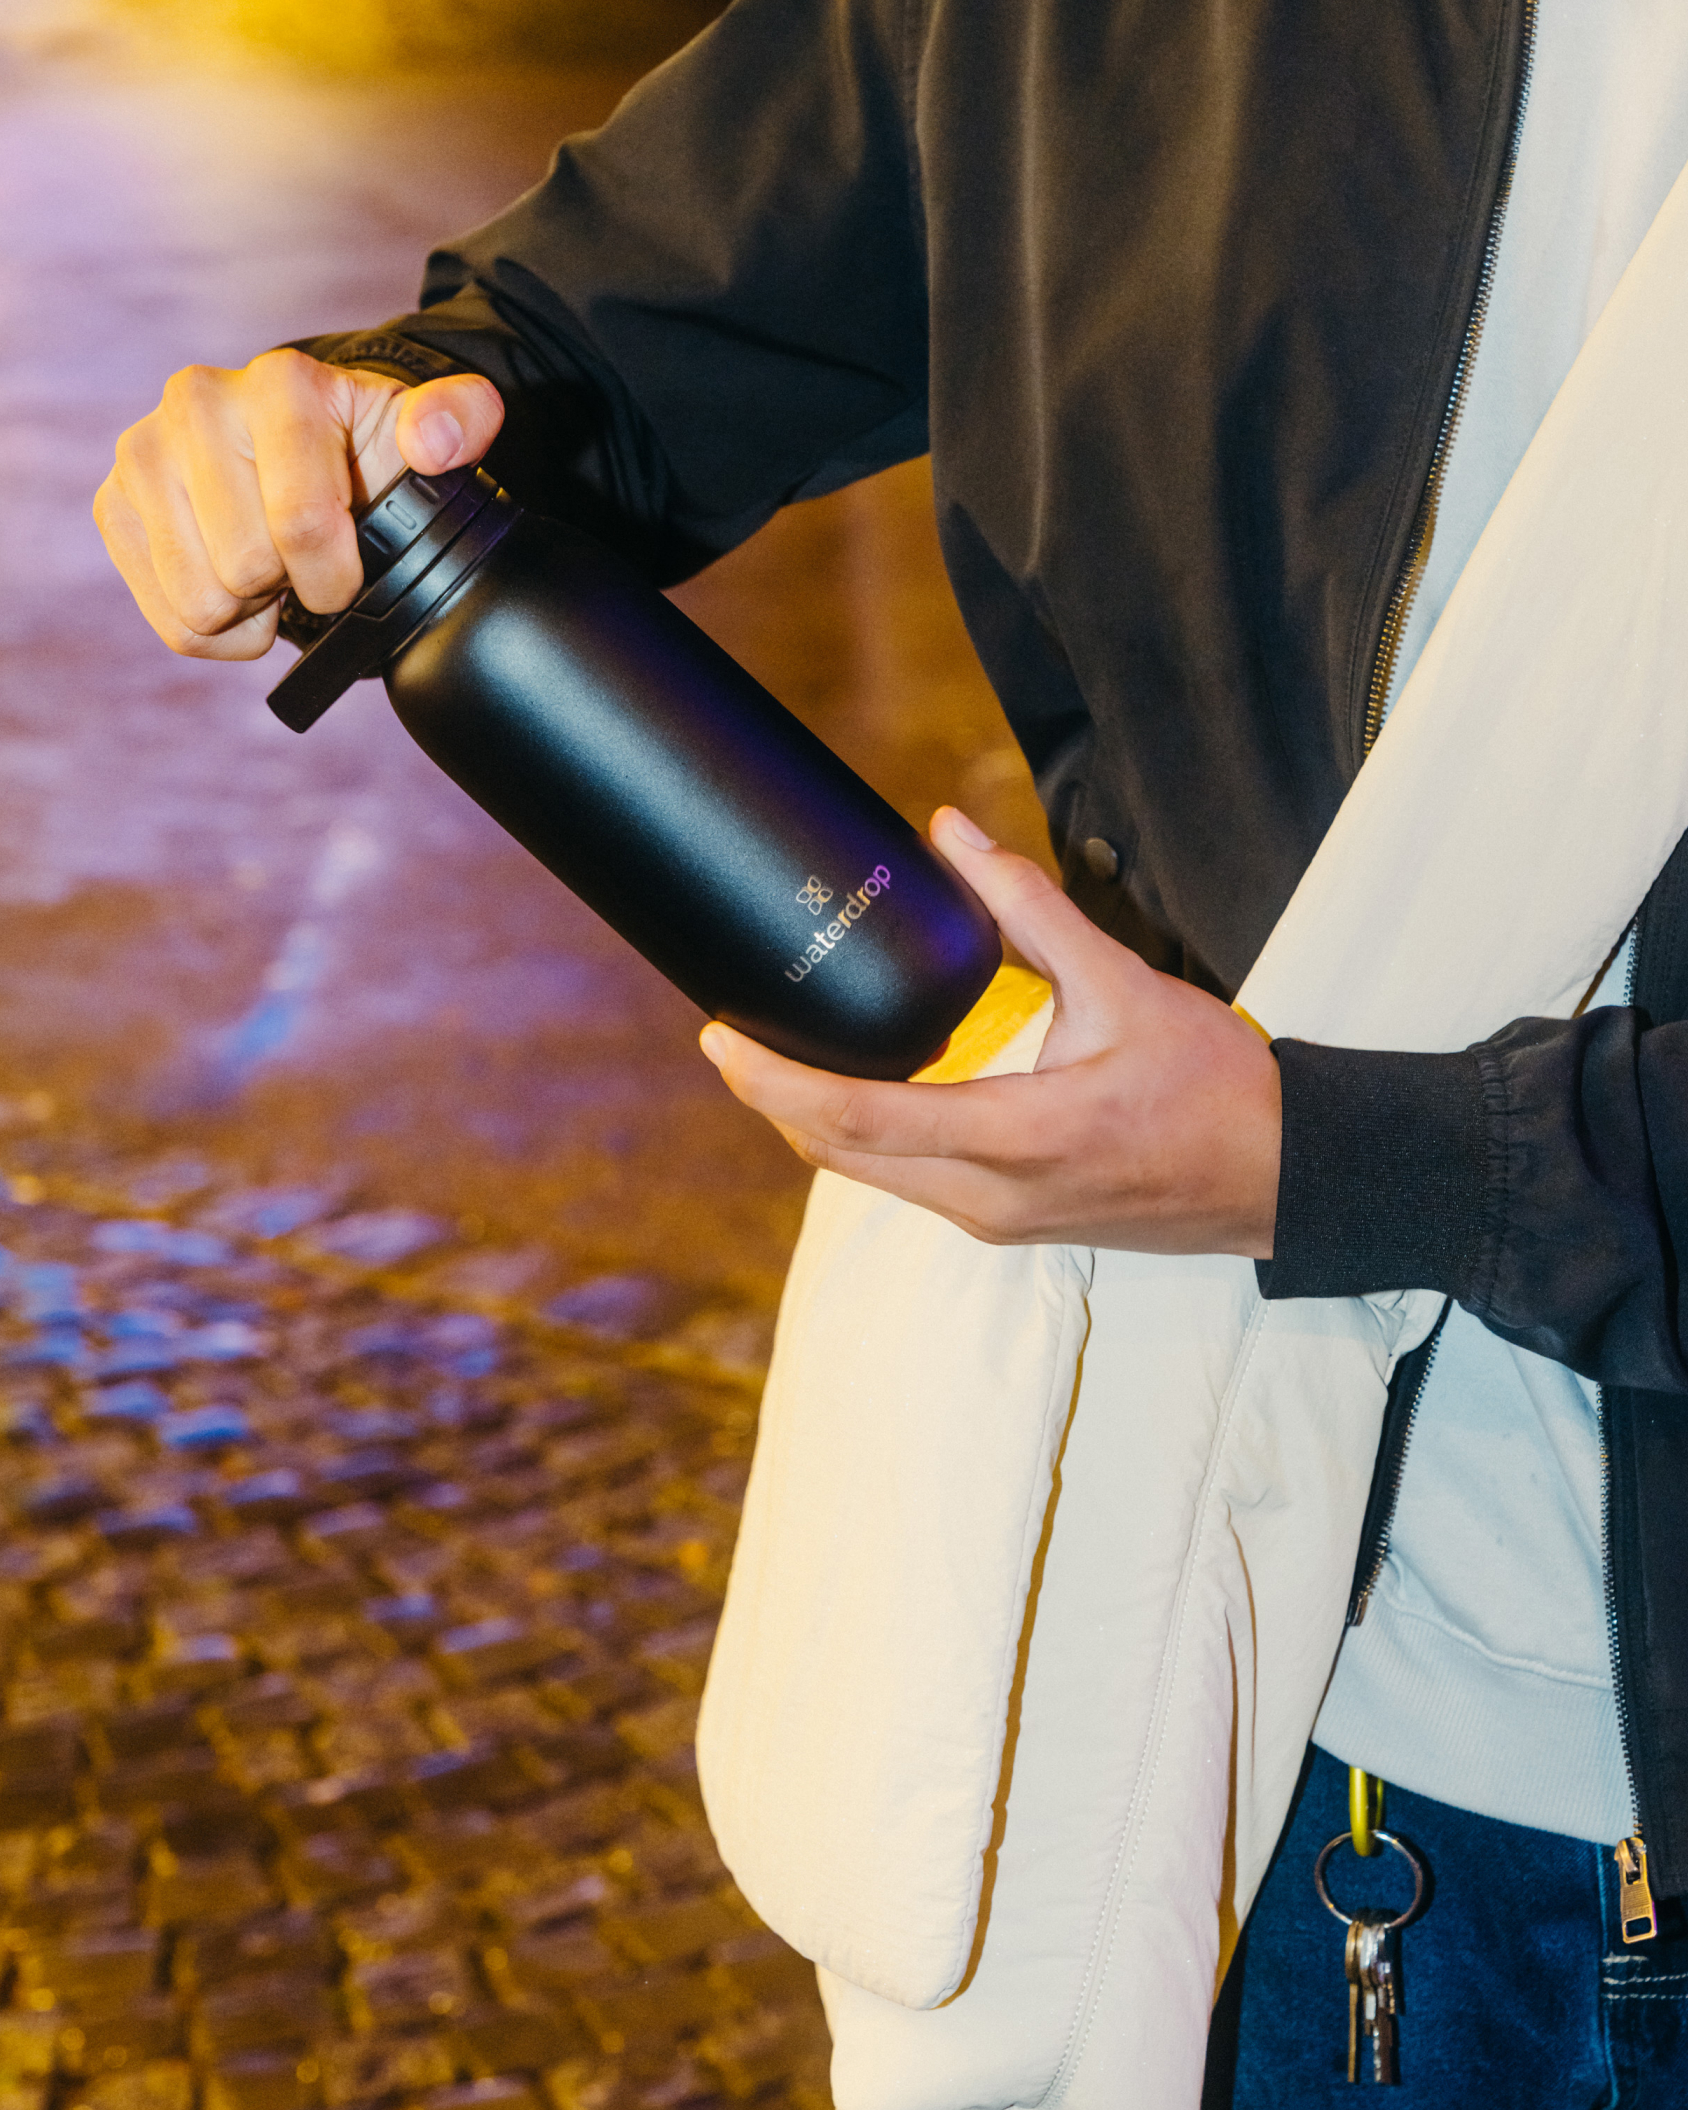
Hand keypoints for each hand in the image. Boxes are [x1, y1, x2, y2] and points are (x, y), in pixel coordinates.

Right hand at [94, 350, 503, 659]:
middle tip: (304, 558)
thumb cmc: (363, 453)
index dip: (334, 576)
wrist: (299, 450)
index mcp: (282, 386)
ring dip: (250, 609)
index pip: (298, 524)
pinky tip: (235, 582)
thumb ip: (459, 423)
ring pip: (200, 604)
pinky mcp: (113, 504)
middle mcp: (198, 403)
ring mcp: (144, 452)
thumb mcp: (421, 435)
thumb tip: (437, 441)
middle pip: (244, 570)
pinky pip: (169, 621)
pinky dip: (215, 629)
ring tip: (270, 564)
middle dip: (288, 585)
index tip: (349, 571)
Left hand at [699, 808, 1281, 1254]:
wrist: (1283, 1180)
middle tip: (728, 1032)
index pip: (855, 1119)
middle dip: (770, 1099)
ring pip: (865, 1176)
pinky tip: (860, 1085)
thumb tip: (953, 837)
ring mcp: (994, 1221)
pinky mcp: (1006, 1223)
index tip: (717, 1037)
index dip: (771, 1081)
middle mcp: (988, 1197)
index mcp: (1015, 1137)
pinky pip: (903, 1183)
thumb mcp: (1124, 984)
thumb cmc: (1215, 1090)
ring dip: (811, 1120)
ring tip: (778, 1052)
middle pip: (836, 1155)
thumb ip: (1030, 908)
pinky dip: (862, 1136)